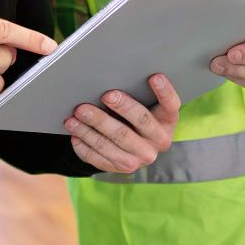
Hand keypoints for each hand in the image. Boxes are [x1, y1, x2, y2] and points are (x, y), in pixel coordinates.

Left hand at [66, 74, 180, 173]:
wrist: (135, 147)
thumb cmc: (136, 115)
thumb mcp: (145, 105)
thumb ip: (136, 93)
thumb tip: (109, 77)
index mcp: (168, 120)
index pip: (171, 104)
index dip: (164, 91)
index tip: (155, 76)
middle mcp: (159, 141)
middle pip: (135, 123)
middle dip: (113, 110)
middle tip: (90, 102)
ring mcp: (142, 157)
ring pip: (113, 143)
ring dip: (89, 130)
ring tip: (73, 117)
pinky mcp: (124, 168)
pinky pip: (100, 159)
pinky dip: (85, 147)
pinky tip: (75, 135)